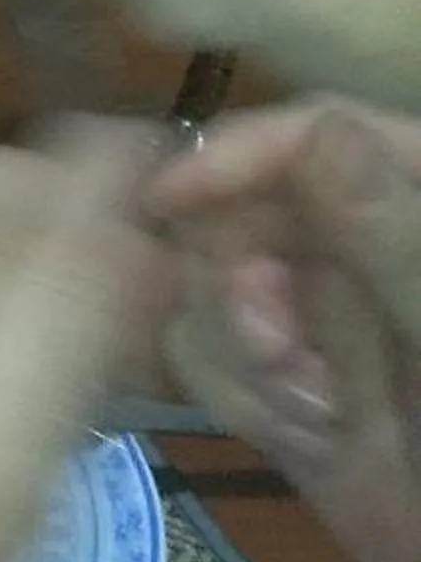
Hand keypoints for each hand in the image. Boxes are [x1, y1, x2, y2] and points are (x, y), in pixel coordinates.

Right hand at [149, 99, 420, 561]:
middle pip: (237, 211)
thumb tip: (318, 126)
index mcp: (411, 197)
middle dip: (243, 293)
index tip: (164, 201)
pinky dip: (246, 400)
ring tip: (322, 415)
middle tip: (281, 357)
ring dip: (251, 362)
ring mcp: (311, 306)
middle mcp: (353, 238)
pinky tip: (311, 435)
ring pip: (204, 286)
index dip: (233, 159)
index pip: (311, 132)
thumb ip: (387, 227)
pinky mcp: (275, 367)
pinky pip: (203, 357)